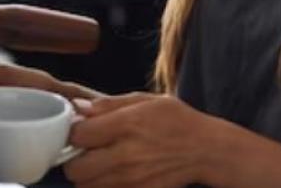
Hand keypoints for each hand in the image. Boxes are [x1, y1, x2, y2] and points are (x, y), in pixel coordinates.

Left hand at [63, 93, 215, 187]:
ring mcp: (130, 179)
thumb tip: (79, 109)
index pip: (78, 135)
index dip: (75, 132)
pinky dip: (104, 185)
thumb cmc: (178, 121)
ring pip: (85, 185)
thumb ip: (111, 104)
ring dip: (88, 175)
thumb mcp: (147, 100)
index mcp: (127, 125)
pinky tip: (116, 173)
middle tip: (88, 151)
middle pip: (74, 168)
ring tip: (103, 162)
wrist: (206, 150)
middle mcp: (125, 155)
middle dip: (76, 159)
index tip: (83, 130)